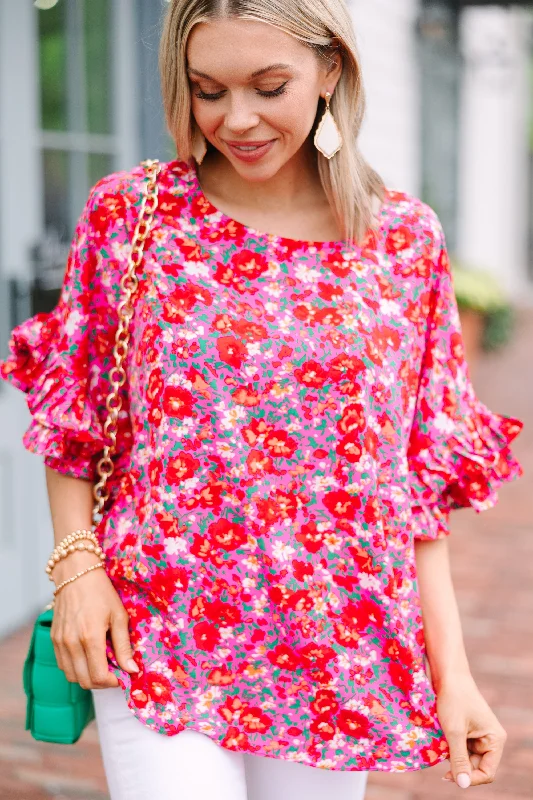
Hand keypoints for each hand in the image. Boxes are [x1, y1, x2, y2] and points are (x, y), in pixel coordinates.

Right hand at [51, 552, 138, 688]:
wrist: (76, 574)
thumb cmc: (101, 593)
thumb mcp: (119, 616)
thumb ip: (124, 646)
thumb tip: (132, 670)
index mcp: (90, 637)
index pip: (98, 676)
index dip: (112, 682)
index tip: (122, 676)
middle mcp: (71, 643)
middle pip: (84, 681)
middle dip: (102, 682)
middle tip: (114, 672)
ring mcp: (60, 642)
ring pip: (72, 676)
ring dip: (88, 677)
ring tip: (102, 664)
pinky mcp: (53, 639)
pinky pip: (63, 665)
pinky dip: (76, 669)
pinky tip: (88, 657)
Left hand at [436, 673, 506, 787]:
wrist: (447, 674)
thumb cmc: (453, 699)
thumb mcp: (454, 731)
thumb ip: (459, 759)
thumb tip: (462, 784)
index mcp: (495, 740)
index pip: (487, 772)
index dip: (469, 778)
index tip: (449, 776)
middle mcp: (489, 739)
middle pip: (475, 767)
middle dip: (459, 767)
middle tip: (441, 767)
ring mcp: (478, 735)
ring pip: (465, 758)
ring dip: (452, 757)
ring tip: (440, 748)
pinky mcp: (466, 730)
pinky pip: (459, 747)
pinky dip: (449, 748)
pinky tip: (440, 742)